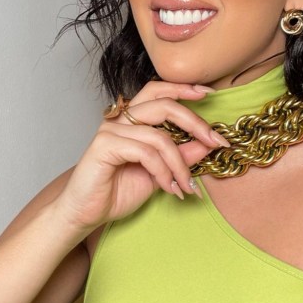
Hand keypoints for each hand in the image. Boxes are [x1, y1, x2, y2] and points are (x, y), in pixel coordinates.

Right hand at [57, 80, 225, 232]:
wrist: (86, 214)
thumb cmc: (116, 192)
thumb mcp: (159, 174)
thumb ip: (180, 157)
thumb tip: (206, 144)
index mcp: (132, 119)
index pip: (159, 91)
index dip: (184, 89)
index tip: (209, 94)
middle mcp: (120, 119)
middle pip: (164, 104)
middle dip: (195, 122)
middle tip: (216, 141)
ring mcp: (111, 130)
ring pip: (160, 137)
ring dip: (180, 164)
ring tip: (187, 186)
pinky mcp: (104, 145)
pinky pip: (146, 153)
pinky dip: (163, 172)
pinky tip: (170, 188)